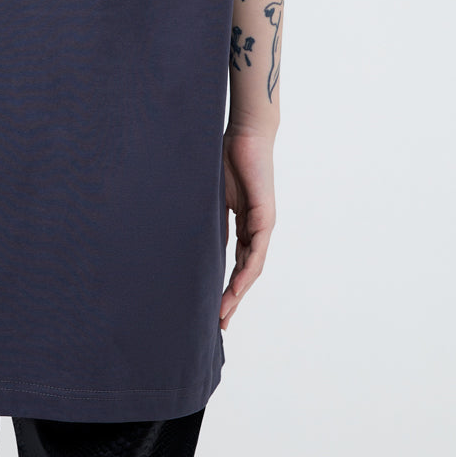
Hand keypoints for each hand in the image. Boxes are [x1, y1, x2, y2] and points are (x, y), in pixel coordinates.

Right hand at [219, 125, 275, 330]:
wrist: (247, 133)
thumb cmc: (228, 156)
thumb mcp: (214, 195)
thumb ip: (209, 216)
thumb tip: (190, 237)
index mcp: (244, 223)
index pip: (236, 261)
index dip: (226, 285)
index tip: (213, 306)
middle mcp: (256, 228)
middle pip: (246, 272)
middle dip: (232, 298)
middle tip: (219, 323)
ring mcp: (263, 224)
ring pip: (252, 267)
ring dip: (238, 292)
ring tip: (224, 313)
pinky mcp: (265, 217)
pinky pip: (256, 251)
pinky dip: (247, 271)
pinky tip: (237, 288)